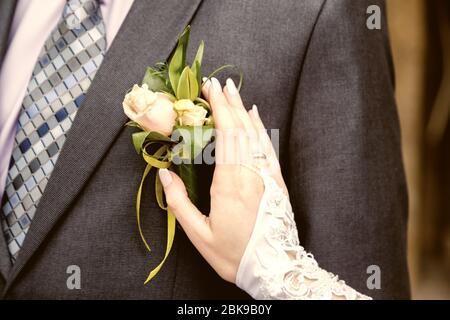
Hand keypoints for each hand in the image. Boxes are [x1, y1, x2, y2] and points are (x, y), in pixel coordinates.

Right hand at [158, 77, 286, 282]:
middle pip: (241, 128)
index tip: (210, 89)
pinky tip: (255, 117)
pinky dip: (260, 129)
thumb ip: (179, 203)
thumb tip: (164, 174)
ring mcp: (267, 175)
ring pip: (256, 134)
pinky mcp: (276, 181)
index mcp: (231, 183)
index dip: (218, 108)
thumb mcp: (200, 235)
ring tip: (233, 91)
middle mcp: (252, 173)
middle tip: (218, 82)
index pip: (226, 134)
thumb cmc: (234, 255)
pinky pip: (267, 148)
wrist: (273, 269)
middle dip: (229, 102)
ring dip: (244, 110)